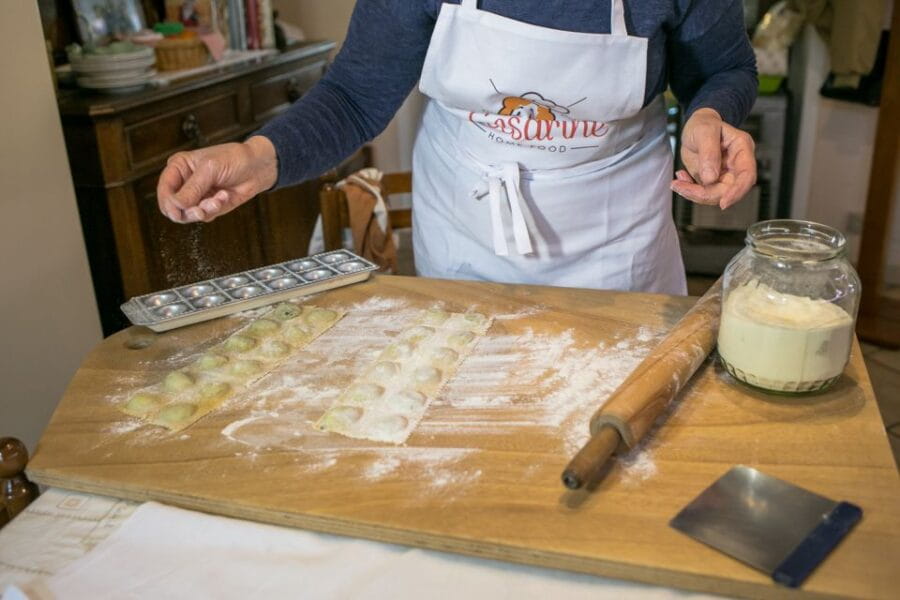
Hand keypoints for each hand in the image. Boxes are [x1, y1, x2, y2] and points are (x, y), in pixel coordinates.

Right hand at [157, 136, 277, 222]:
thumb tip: (176, 205)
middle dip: (187, 210)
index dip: (169, 202)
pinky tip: (224, 196)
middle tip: (200, 210)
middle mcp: (184, 183)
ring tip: (218, 200)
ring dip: (204, 210)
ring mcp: (197, 196)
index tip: (179, 208)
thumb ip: (192, 188)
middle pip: (173, 207)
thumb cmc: (234, 159)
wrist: (258, 167)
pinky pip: (205, 216)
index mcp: (178, 167)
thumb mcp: (210, 169)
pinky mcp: (209, 206)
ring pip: (188, 214)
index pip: (164, 189)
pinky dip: (214, 209)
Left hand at [672, 108, 755, 209]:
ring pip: (714, 195)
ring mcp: (725, 174)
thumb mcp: (704, 131)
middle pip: (728, 190)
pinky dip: (689, 190)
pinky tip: (680, 177)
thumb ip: (708, 153)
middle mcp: (736, 165)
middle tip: (682, 187)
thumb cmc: (703, 124)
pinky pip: (703, 192)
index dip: (738, 191)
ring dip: (693, 193)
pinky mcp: (712, 180)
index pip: (747, 175)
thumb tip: (710, 178)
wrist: (695, 127)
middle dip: (705, 194)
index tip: (724, 203)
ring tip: (677, 183)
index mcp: (742, 150)